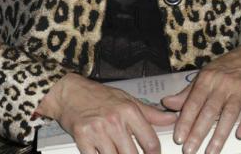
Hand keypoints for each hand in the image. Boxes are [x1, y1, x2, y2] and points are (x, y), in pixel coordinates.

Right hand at [39, 73, 177, 153]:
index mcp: (128, 111)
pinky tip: (102, 152)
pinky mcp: (82, 138)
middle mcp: (114, 121)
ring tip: (115, 150)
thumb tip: (172, 119)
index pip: (151, 143)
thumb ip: (150, 113)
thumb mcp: (126, 99)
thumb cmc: (97, 96)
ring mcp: (97, 131)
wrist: (68, 92)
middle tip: (129, 152)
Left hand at [160, 46, 240, 153]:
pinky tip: (239, 136)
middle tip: (189, 150)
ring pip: (229, 116)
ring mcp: (239, 91)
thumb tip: (166, 103)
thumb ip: (186, 93)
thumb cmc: (223, 71)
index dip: (185, 121)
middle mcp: (222, 85)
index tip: (178, 138)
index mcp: (206, 80)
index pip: (193, 103)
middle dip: (198, 133)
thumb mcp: (203, 77)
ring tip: (210, 151)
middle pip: (209, 112)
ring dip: (219, 136)